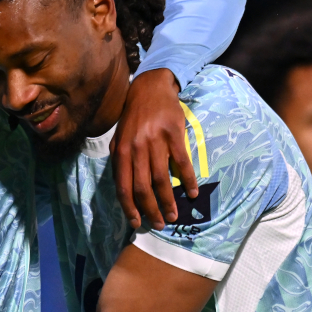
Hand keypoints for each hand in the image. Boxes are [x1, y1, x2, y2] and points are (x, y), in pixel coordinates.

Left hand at [111, 68, 198, 229]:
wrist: (150, 88)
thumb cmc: (134, 118)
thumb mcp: (119, 139)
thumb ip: (119, 163)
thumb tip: (123, 190)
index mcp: (121, 152)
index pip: (123, 186)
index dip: (129, 207)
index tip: (137, 223)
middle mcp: (136, 148)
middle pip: (142, 187)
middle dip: (151, 209)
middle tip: (160, 223)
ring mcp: (155, 141)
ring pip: (161, 178)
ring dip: (168, 200)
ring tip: (174, 215)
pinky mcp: (173, 134)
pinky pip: (181, 163)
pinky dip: (188, 180)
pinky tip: (192, 192)